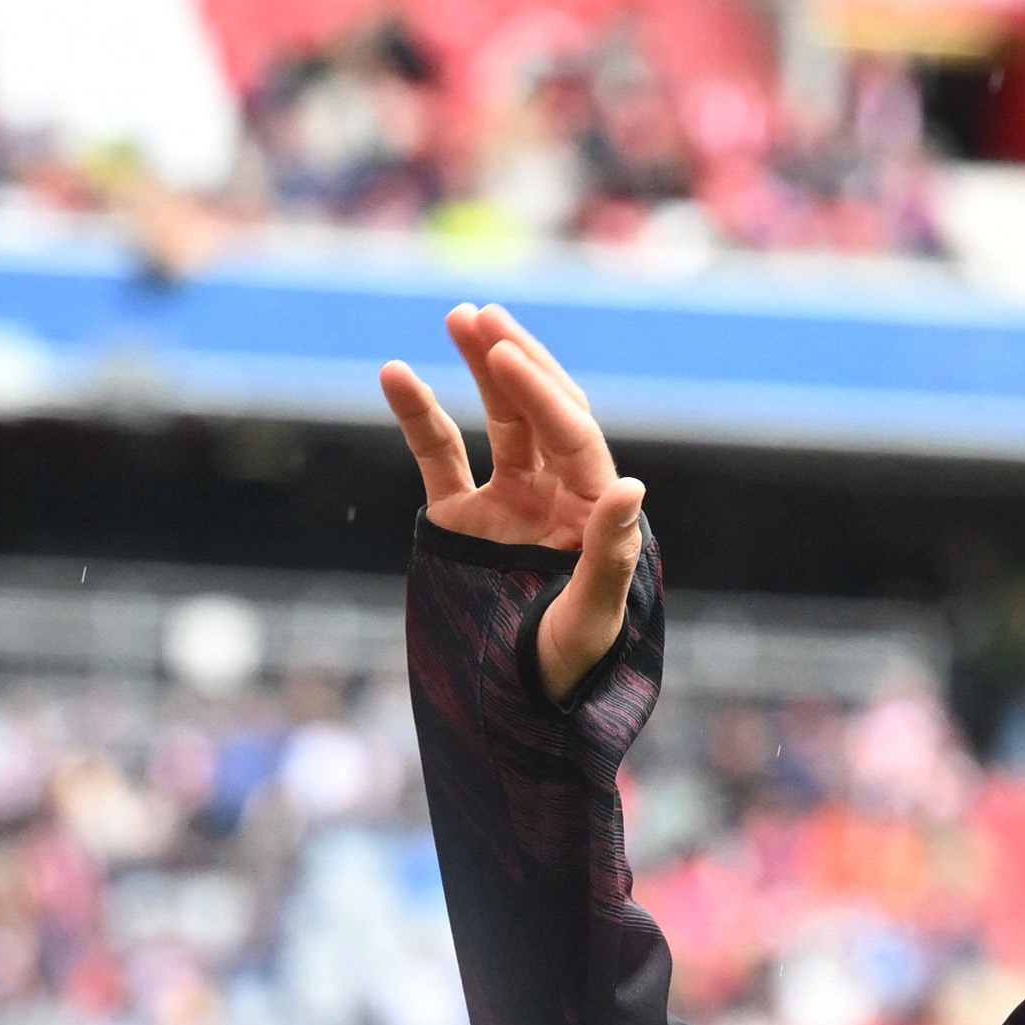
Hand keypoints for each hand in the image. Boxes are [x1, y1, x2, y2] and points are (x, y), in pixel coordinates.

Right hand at [381, 303, 645, 702]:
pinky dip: (418, 415)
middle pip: (542, 413)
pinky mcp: (463, 519)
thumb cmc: (568, 672)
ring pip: (497, 421)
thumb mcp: (592, 619)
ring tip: (459, 317)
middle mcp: (557, 497)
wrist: (517, 710)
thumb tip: (632, 485)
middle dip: (516, 361)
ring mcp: (509, 503)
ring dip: (480, 368)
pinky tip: (393, 373)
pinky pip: (439, 456)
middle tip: (485, 315)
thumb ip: (608, 554)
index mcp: (594, 513)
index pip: (572, 436)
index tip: (505, 351)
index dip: (541, 392)